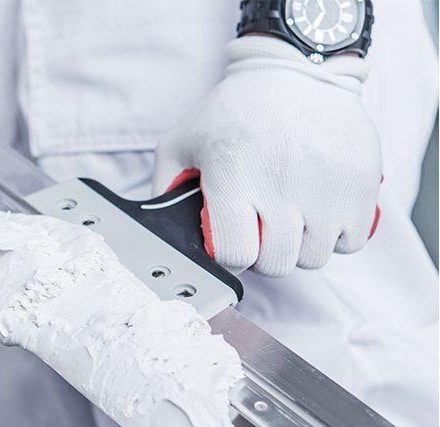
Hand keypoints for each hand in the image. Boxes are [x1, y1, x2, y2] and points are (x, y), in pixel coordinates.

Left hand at [152, 36, 381, 276]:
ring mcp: (327, 185)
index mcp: (233, 176)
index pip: (235, 255)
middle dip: (264, 254)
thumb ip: (164, 187)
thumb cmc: (234, 110)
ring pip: (314, 257)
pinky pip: (351, 240)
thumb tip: (157, 231)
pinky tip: (321, 212)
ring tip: (292, 218)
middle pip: (277, 264)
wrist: (299, 69)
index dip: (231, 255)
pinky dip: (337, 235)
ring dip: (301, 246)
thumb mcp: (182, 141)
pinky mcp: (362, 182)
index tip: (232, 240)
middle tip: (262, 229)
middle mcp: (281, 184)